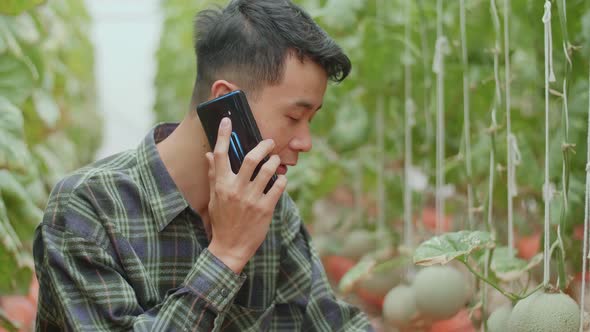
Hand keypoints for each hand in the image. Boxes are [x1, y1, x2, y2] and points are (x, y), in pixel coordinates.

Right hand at [206, 117, 286, 273]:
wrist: (230, 248)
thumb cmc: (221, 221)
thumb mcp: (214, 198)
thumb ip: (214, 175)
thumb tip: (209, 154)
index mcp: (221, 185)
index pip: (221, 154)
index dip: (224, 135)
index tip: (227, 121)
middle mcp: (236, 189)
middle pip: (251, 158)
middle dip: (263, 146)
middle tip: (270, 142)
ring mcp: (251, 199)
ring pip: (268, 170)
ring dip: (274, 161)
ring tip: (275, 160)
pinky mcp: (265, 209)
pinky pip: (278, 187)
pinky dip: (282, 179)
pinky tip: (281, 179)